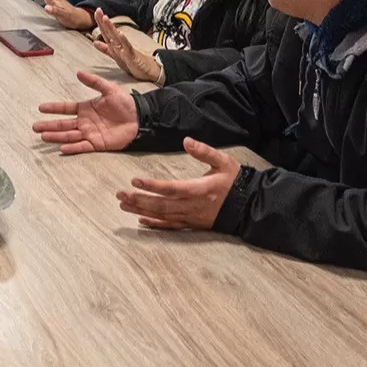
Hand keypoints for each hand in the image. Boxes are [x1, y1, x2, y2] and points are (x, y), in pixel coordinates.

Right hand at [31, 71, 139, 153]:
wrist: (139, 118)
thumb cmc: (125, 103)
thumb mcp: (109, 89)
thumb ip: (94, 82)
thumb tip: (79, 73)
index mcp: (85, 108)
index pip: (65, 109)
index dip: (53, 108)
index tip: (41, 108)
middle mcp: (85, 122)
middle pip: (63, 124)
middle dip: (49, 126)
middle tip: (35, 127)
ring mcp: (89, 133)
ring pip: (69, 135)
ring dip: (56, 136)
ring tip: (43, 136)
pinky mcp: (97, 144)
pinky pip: (82, 146)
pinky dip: (72, 147)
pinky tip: (61, 147)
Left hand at [93, 8, 162, 82]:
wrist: (148, 70)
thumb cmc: (133, 62)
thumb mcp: (116, 56)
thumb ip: (106, 49)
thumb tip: (95, 42)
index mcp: (116, 45)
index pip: (106, 32)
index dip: (100, 23)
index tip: (96, 12)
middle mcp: (120, 45)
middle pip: (110, 32)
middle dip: (104, 21)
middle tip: (98, 10)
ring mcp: (127, 49)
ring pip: (117, 37)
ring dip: (111, 28)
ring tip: (105, 18)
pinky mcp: (133, 56)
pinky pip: (128, 47)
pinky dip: (124, 41)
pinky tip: (120, 34)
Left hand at [115, 137, 239, 229]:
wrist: (247, 205)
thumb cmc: (235, 181)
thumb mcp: (223, 161)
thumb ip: (204, 151)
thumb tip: (186, 140)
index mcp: (199, 189)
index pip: (170, 188)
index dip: (151, 185)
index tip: (134, 180)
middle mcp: (192, 205)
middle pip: (160, 204)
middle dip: (138, 199)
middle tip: (119, 194)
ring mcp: (191, 217)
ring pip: (162, 215)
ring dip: (141, 210)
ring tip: (123, 205)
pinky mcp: (192, 224)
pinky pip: (170, 226)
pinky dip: (155, 224)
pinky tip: (141, 221)